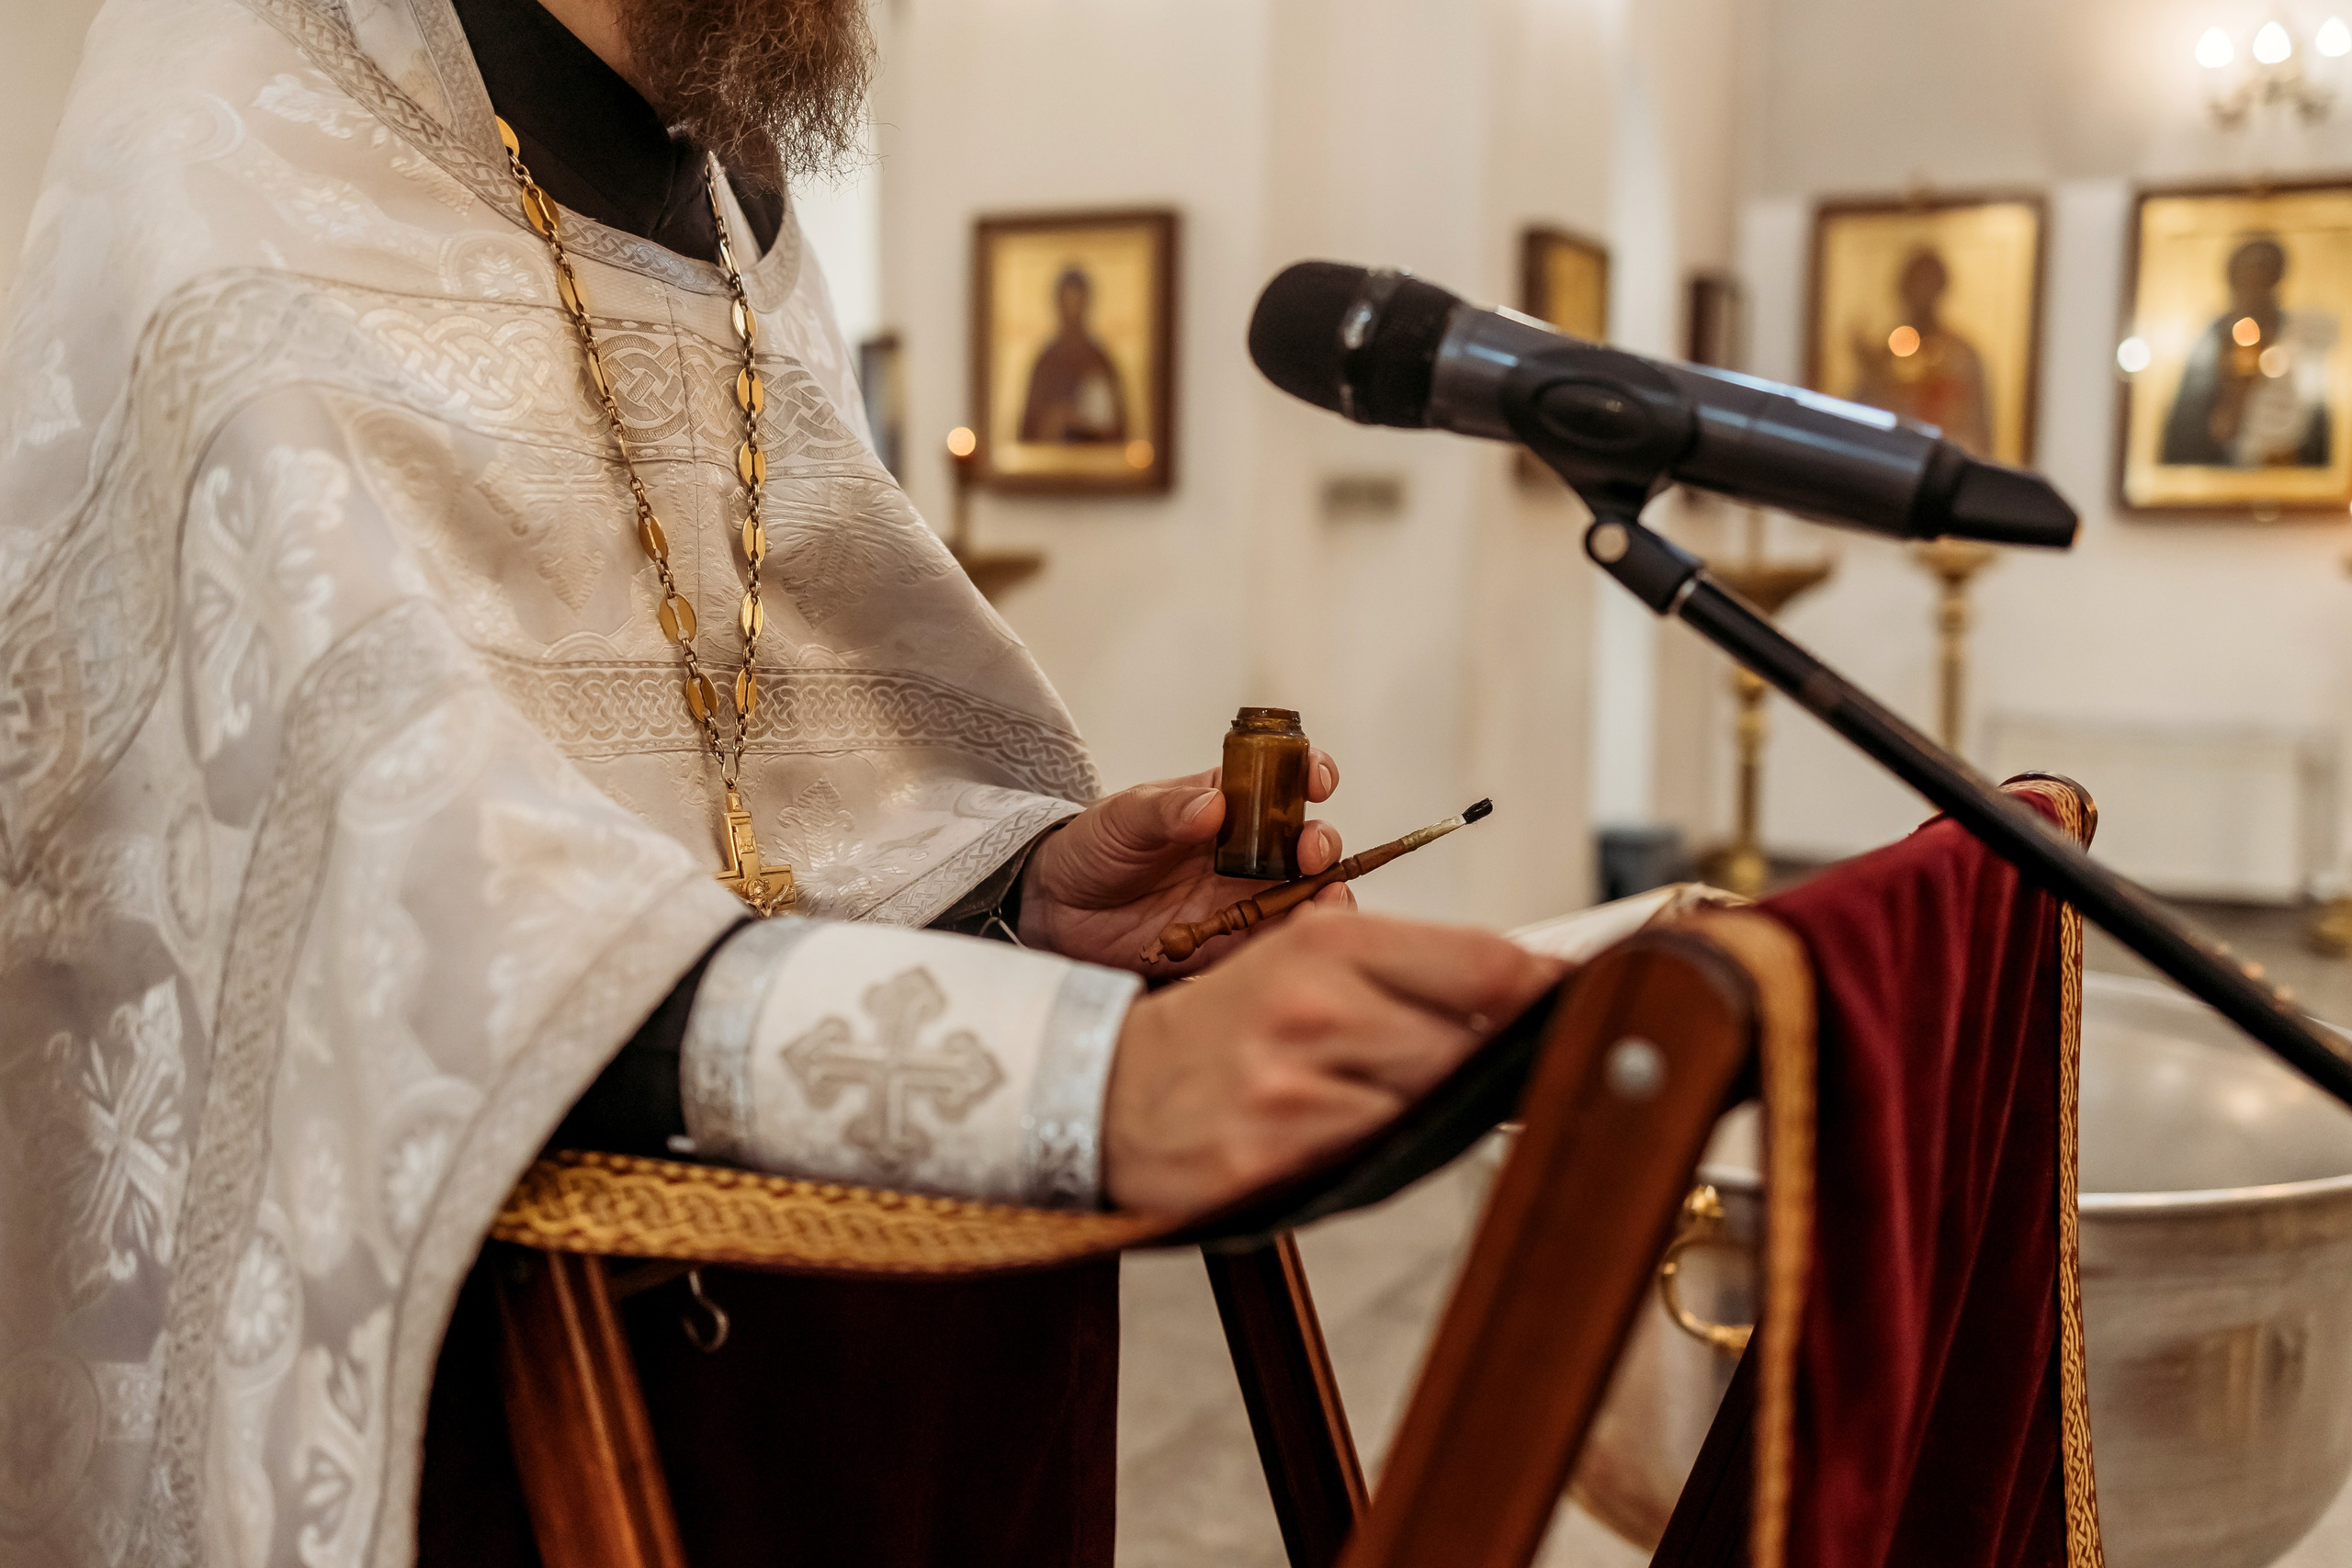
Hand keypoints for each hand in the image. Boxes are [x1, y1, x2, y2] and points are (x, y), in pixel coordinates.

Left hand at [1018, 752, 1348, 972]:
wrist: (1059, 910)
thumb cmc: (1093, 847)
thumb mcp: (1122, 818)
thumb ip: (1165, 811)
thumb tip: (1214, 805)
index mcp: (1227, 801)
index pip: (1282, 779)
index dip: (1309, 775)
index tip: (1316, 782)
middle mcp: (1247, 848)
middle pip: (1306, 840)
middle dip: (1321, 844)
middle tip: (1310, 855)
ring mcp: (1244, 896)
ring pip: (1305, 893)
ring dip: (1326, 895)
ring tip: (1325, 901)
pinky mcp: (1233, 942)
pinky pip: (1275, 941)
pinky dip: (1297, 940)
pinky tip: (1300, 939)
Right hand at [1100, 909, 1565, 1213]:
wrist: (1105, 1087)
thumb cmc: (1227, 1026)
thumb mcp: (1308, 964)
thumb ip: (1414, 973)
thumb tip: (1531, 991)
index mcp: (1328, 941)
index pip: (1484, 964)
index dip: (1550, 989)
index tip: (1590, 1002)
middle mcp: (1315, 1005)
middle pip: (1471, 1041)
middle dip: (1510, 1061)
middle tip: (1532, 1070)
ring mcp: (1295, 1086)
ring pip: (1434, 1106)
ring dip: (1456, 1113)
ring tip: (1441, 1105)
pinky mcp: (1275, 1158)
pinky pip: (1382, 1160)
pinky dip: (1398, 1153)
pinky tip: (1381, 1140)